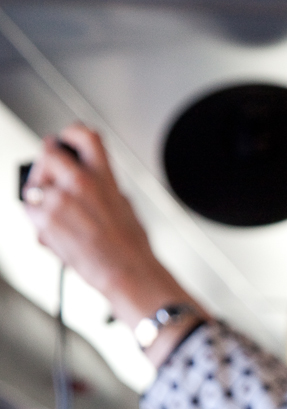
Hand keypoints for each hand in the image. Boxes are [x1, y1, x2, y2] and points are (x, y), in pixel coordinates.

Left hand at [22, 124, 205, 363]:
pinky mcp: (46, 220)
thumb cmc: (131, 248)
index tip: (65, 141)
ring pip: (34, 184)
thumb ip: (104, 187)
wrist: (128, 273)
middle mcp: (81, 183)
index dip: (70, 134)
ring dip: (38, 195)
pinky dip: (36, 219)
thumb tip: (88, 181)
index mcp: (105, 177)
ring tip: (53, 213)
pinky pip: (30, 209)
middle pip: (48, 153)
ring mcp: (61, 200)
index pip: (83, 134)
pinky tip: (53, 230)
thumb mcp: (125, 206)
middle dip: (45, 165)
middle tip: (49, 179)